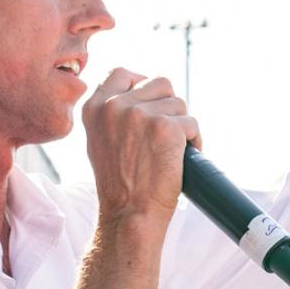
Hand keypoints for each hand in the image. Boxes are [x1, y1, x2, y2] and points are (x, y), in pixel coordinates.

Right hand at [82, 69, 196, 220]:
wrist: (128, 215)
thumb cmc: (119, 186)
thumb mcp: (101, 141)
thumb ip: (113, 115)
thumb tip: (139, 91)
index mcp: (94, 108)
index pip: (122, 73)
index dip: (142, 83)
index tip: (152, 102)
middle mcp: (114, 106)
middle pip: (159, 84)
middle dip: (169, 106)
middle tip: (166, 135)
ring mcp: (139, 115)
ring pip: (179, 104)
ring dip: (182, 126)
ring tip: (172, 151)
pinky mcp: (165, 127)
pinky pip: (192, 123)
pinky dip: (194, 141)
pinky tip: (182, 159)